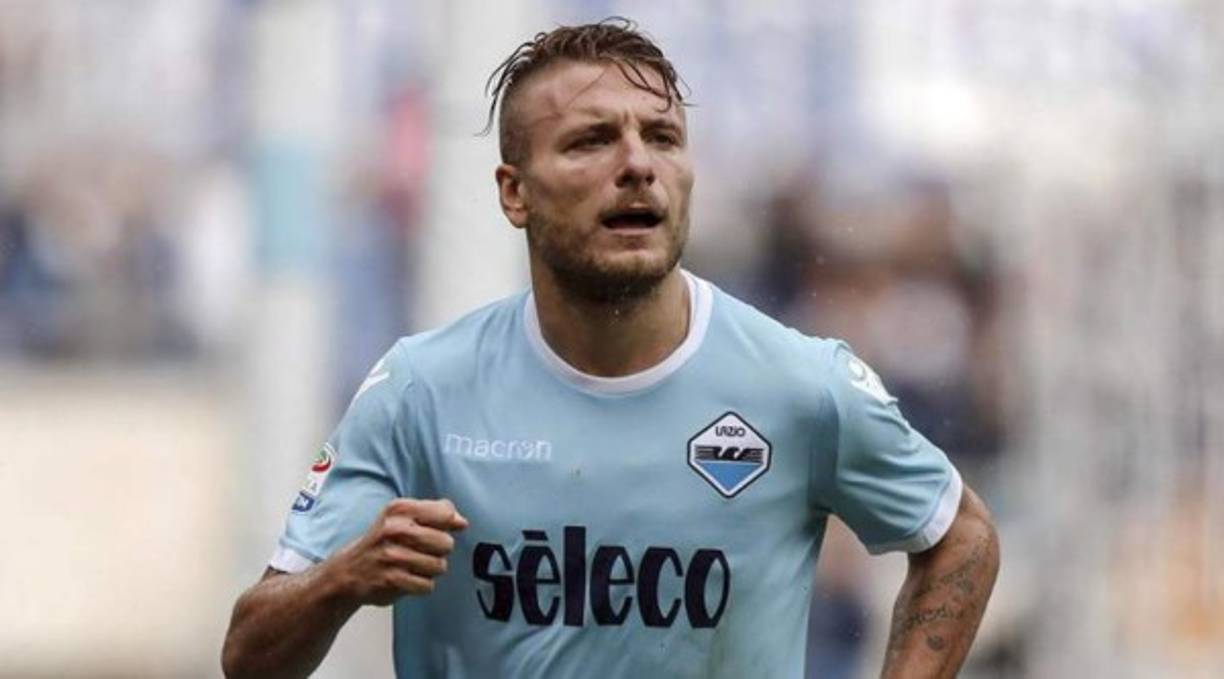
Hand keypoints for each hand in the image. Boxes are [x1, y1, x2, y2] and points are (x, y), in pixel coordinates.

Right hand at [325, 498, 468, 606]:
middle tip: (422, 551)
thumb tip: (461, 522)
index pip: (445, 514)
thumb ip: (435, 513)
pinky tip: (408, 579)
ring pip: (439, 566)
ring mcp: (392, 555)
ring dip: (431, 570)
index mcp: (400, 509)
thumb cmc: (382, 542)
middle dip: (439, 551)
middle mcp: (395, 529)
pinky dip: (421, 585)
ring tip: (414, 566)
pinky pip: (427, 585)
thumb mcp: (402, 517)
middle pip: (446, 543)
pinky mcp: (391, 579)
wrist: (349, 571)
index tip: (440, 530)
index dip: (449, 525)